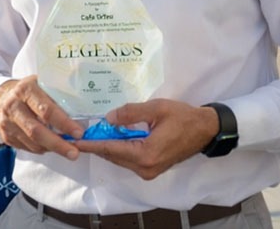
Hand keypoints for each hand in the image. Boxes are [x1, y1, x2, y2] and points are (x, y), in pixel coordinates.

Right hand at [0, 75, 83, 159]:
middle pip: (36, 131)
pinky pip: (27, 148)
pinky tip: (51, 146)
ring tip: (68, 150)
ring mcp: (7, 122)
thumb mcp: (44, 84)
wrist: (3, 97)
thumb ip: (60, 94)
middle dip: (58, 144)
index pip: (46, 110)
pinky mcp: (6, 136)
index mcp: (26, 89)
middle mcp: (13, 106)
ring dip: (52, 148)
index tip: (78, 133)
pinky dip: (42, 149)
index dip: (63, 123)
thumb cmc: (32, 90)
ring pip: (32, 142)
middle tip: (74, 153)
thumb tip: (86, 110)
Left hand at [74, 99, 217, 179]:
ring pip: (120, 158)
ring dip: (108, 146)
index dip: (91, 144)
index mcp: (146, 154)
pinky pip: (128, 159)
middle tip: (81, 132)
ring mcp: (148, 171)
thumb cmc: (183, 117)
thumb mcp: (156, 109)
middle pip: (113, 156)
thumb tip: (108, 119)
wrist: (205, 130)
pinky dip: (119, 149)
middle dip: (97, 144)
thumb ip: (130, 113)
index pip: (111, 149)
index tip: (74, 141)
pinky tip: (113, 137)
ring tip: (94, 133)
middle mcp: (145, 168)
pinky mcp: (151, 169)